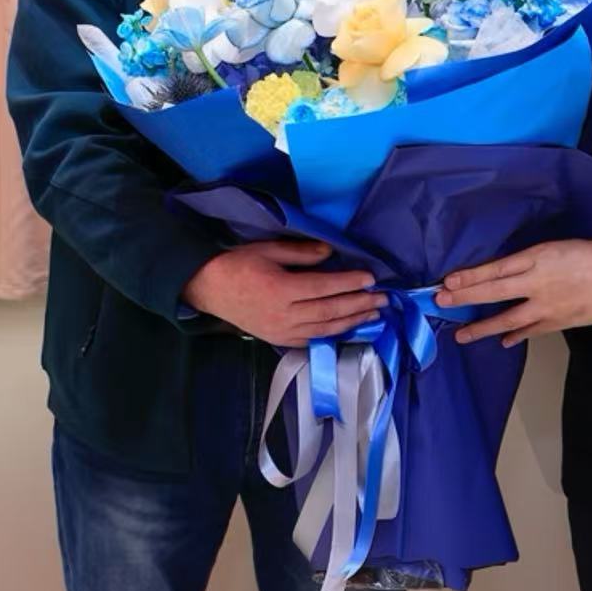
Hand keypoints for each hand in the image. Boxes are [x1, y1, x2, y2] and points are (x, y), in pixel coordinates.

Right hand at [180, 239, 382, 347]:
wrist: (208, 288)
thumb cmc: (237, 264)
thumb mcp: (267, 250)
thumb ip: (300, 253)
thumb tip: (330, 253)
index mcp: (281, 289)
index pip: (324, 287)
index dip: (349, 283)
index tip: (370, 277)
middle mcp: (285, 314)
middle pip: (330, 310)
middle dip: (359, 304)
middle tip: (383, 298)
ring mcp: (282, 330)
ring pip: (325, 328)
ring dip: (352, 321)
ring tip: (374, 314)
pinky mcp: (278, 339)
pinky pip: (312, 339)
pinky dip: (332, 334)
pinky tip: (347, 327)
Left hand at [436, 239, 591, 345]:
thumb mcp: (555, 248)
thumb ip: (529, 261)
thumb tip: (504, 272)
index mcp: (536, 258)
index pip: (494, 269)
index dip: (469, 277)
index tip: (447, 282)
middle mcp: (537, 283)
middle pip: (493, 291)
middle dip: (465, 298)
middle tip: (441, 303)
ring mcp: (547, 305)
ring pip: (508, 318)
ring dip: (483, 327)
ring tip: (462, 334)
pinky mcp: (560, 321)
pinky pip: (531, 331)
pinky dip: (516, 335)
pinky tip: (503, 341)